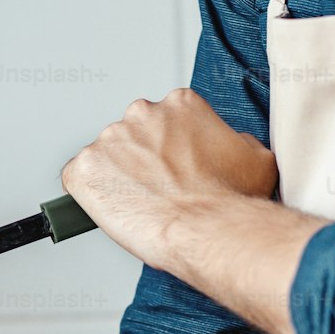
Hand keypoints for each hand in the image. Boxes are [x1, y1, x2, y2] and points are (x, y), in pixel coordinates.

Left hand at [62, 89, 276, 271]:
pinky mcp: (85, 170)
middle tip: (156, 191)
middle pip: (132, 136)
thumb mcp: (256, 157)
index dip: (168, 151)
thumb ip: (235, 140)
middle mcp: (141, 113)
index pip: (164, 121)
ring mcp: (109, 140)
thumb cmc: (230, 201)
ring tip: (138, 206)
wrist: (206, 229)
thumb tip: (229, 144)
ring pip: (106, 159)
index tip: (174, 171)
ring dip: (116, 179)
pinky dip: (89, 196)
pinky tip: (110, 210)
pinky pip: (78, 180)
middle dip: (140, 162)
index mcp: (179, 103)